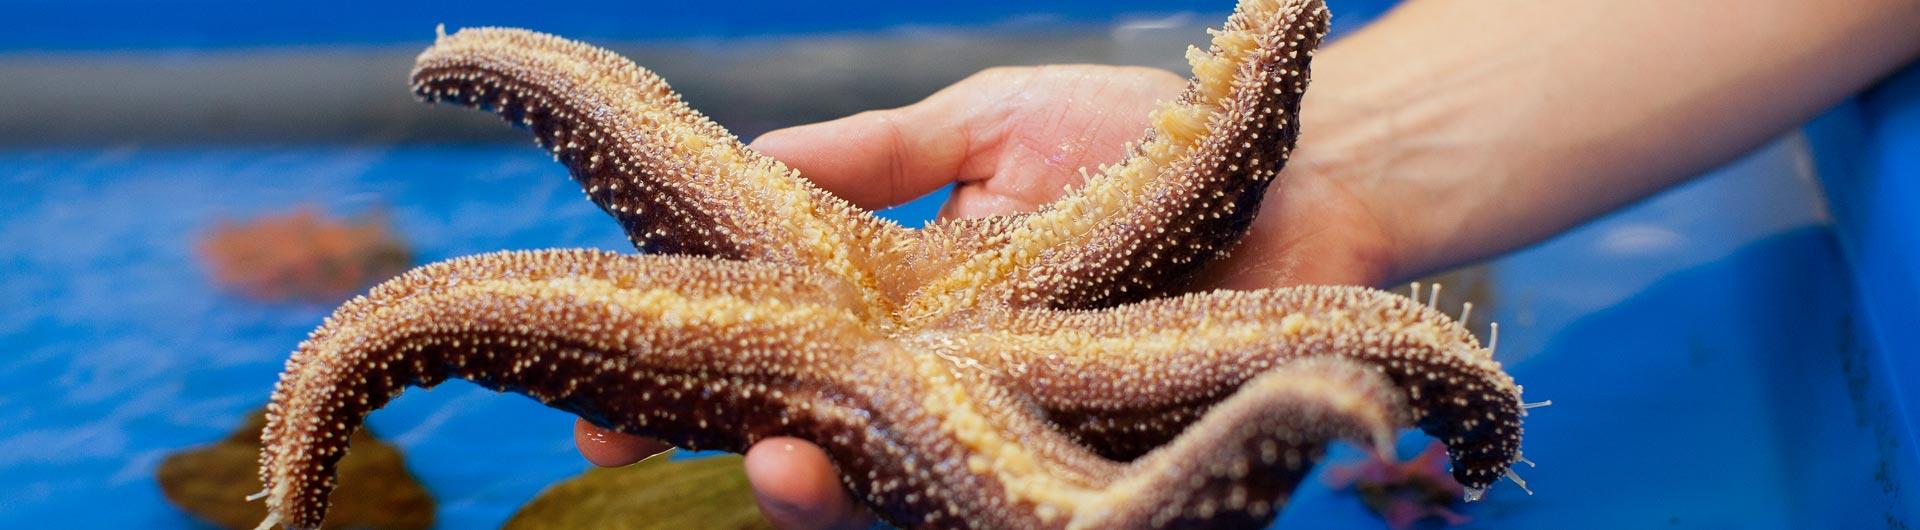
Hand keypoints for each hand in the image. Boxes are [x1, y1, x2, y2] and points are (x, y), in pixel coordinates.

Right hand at [572, 64, 1399, 528]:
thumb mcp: (982, 127)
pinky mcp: (1092, 471)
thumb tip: (744, 158)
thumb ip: (872, 156)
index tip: (588, 405)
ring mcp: (1015, 438)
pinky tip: (880, 490)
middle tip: (629, 452)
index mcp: (900, 318)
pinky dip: (950, 516)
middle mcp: (944, 393)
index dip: (676, 391)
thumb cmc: (1137, 139)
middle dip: (720, 460)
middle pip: (809, 453)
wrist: (1295, 168)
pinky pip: (1006, 516)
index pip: (767, 370)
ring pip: (891, 502)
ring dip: (822, 503)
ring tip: (778, 472)